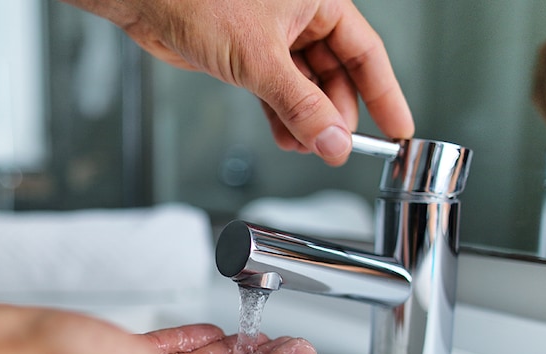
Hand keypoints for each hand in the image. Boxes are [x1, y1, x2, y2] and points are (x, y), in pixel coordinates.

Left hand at [65, 0, 413, 164]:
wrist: (148, 2)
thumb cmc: (200, 0)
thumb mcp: (259, 59)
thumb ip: (299, 105)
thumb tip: (332, 141)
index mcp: (319, 3)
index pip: (366, 53)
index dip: (384, 94)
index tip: (397, 129)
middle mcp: (301, 19)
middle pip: (336, 76)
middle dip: (334, 116)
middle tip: (333, 148)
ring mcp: (274, 40)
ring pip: (306, 89)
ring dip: (307, 121)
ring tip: (304, 146)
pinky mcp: (248, 57)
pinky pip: (278, 93)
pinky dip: (283, 117)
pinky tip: (287, 138)